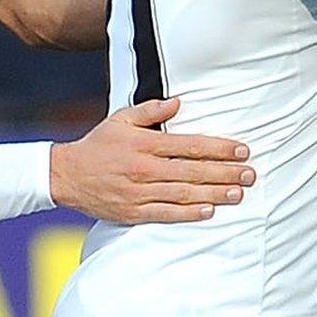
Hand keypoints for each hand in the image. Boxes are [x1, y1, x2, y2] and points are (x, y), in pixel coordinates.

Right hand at [49, 98, 253, 223]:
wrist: (66, 176)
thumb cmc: (98, 145)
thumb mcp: (121, 119)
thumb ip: (151, 111)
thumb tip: (179, 102)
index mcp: (145, 144)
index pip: (189, 145)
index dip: (218, 148)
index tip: (242, 150)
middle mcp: (145, 169)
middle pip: (193, 170)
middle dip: (225, 173)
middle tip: (250, 174)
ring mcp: (139, 193)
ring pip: (184, 193)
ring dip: (214, 194)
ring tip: (239, 194)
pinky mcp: (133, 212)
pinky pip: (166, 214)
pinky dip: (189, 213)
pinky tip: (209, 211)